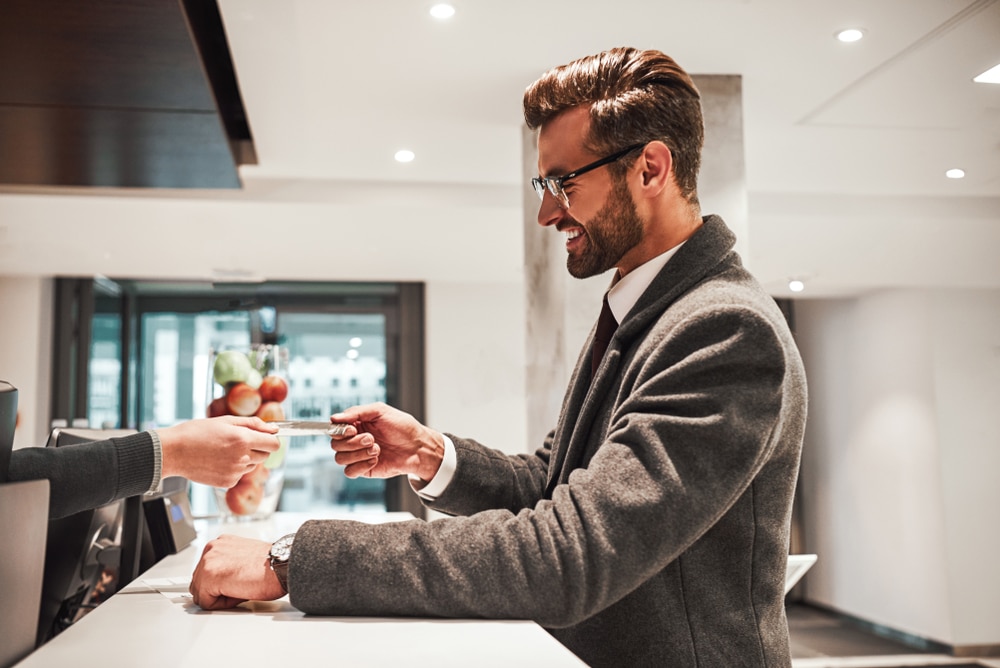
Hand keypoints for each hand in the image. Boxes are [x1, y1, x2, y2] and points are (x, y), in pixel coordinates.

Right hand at [157, 416, 279, 488]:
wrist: (173, 452)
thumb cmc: (197, 432)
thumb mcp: (226, 421)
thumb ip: (254, 424)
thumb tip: (274, 429)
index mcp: (243, 439)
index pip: (274, 444)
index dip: (271, 439)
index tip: (265, 437)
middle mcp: (242, 457)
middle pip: (265, 455)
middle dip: (258, 447)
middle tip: (238, 441)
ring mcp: (235, 472)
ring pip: (252, 465)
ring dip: (246, 458)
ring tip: (224, 450)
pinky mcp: (227, 482)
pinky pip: (240, 475)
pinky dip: (234, 468)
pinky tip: (218, 461)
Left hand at [190, 534, 285, 609]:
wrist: (282, 566)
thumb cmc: (271, 566)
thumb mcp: (244, 558)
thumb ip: (227, 565)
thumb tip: (220, 583)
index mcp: (220, 544)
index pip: (204, 573)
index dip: (221, 584)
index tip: (236, 582)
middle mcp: (212, 548)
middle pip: (199, 583)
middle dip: (217, 591)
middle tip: (240, 586)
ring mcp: (208, 561)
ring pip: (201, 593)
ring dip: (219, 597)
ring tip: (241, 588)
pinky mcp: (209, 576)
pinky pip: (206, 602)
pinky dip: (222, 604)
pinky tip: (239, 592)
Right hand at [329, 402, 444, 480]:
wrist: (418, 448)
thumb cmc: (403, 427)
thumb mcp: (380, 411)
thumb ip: (356, 412)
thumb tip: (334, 418)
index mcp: (356, 424)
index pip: (335, 428)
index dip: (340, 430)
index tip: (353, 429)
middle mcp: (354, 440)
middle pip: (335, 444)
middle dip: (353, 442)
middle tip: (372, 439)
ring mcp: (358, 456)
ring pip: (340, 458)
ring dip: (358, 454)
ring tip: (377, 449)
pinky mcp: (364, 469)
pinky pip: (349, 472)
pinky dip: (361, 465)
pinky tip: (376, 459)